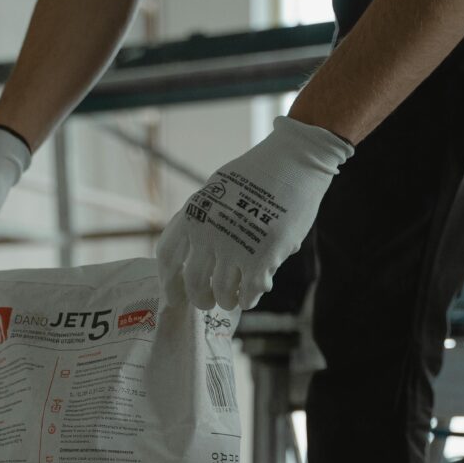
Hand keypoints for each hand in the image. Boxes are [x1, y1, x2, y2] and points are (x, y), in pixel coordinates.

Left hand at [155, 116, 353, 311]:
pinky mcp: (262, 257)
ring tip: (231, 299)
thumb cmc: (257, 175)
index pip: (168, 257)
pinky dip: (248, 299)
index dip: (169, 282)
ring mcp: (234, 246)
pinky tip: (250, 297)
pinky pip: (249, 292)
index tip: (174, 296)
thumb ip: (202, 219)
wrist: (295, 161)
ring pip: (222, 293)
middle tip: (206, 302)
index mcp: (193, 213)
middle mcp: (208, 232)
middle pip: (192, 282)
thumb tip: (195, 255)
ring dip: (226, 300)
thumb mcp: (216, 190)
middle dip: (199, 298)